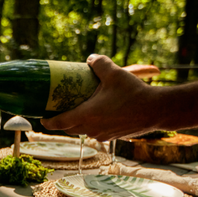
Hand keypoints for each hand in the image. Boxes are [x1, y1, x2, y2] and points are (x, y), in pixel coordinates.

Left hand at [42, 55, 165, 141]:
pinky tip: (96, 114)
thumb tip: (90, 59)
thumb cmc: (134, 93)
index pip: (59, 123)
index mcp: (86, 116)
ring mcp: (102, 135)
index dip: (47, 121)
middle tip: (57, 111)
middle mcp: (91, 129)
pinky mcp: (112, 137)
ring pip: (82, 131)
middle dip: (61, 122)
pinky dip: (91, 125)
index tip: (41, 118)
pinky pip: (95, 132)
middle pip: (69, 128)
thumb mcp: (114, 73)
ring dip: (76, 123)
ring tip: (76, 110)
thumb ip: (99, 63)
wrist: (156, 110)